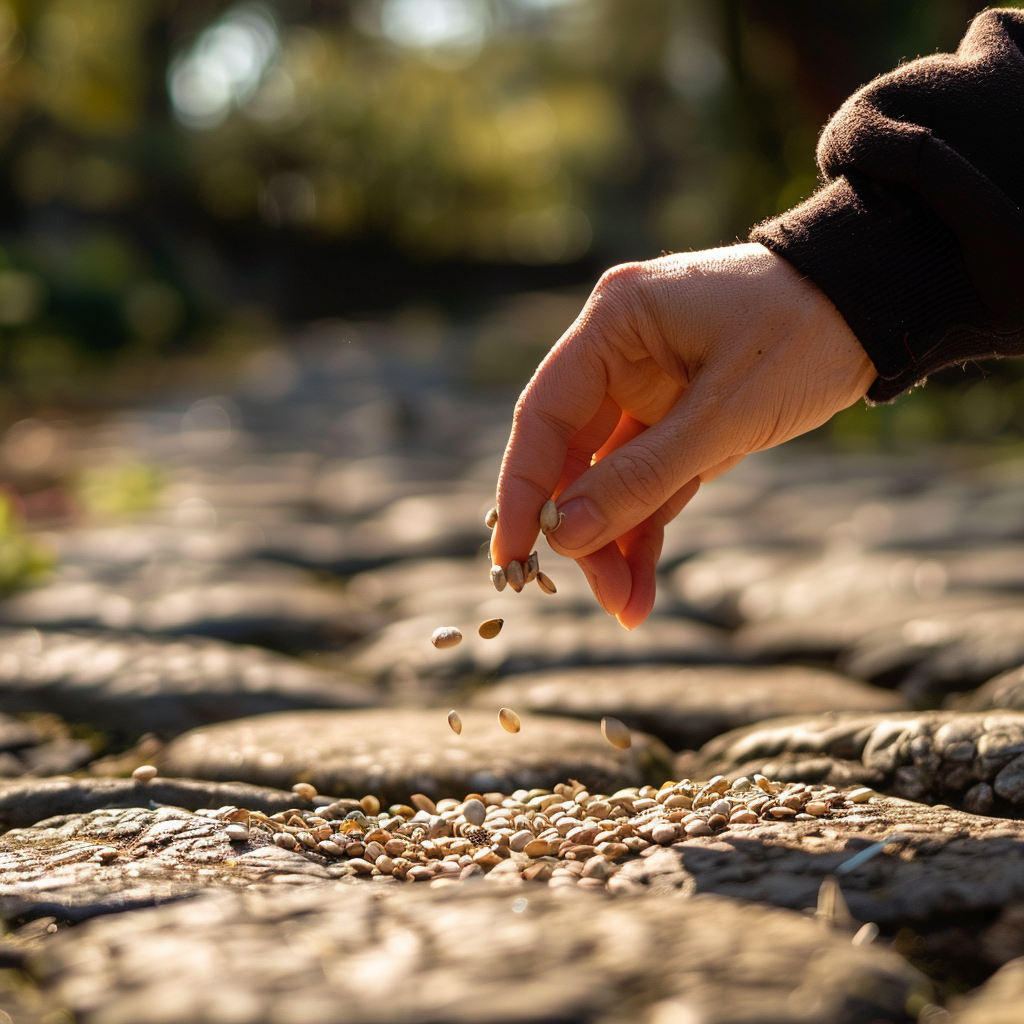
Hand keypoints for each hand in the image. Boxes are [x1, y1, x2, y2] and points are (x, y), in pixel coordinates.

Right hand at [490, 243, 875, 628]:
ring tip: (627, 608)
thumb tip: (564, 535)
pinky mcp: (678, 422)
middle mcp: (618, 356)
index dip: (522, 489)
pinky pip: (649, 484)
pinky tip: (640, 586)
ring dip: (614, 543)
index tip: (512, 555)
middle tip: (593, 596)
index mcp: (614, 325)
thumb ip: (641, 476)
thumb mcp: (724, 414)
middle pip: (573, 456)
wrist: (873, 311)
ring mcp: (646, 391)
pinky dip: (645, 531)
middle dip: (582, 531)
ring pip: (610, 479)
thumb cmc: (803, 335)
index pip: (543, 414)